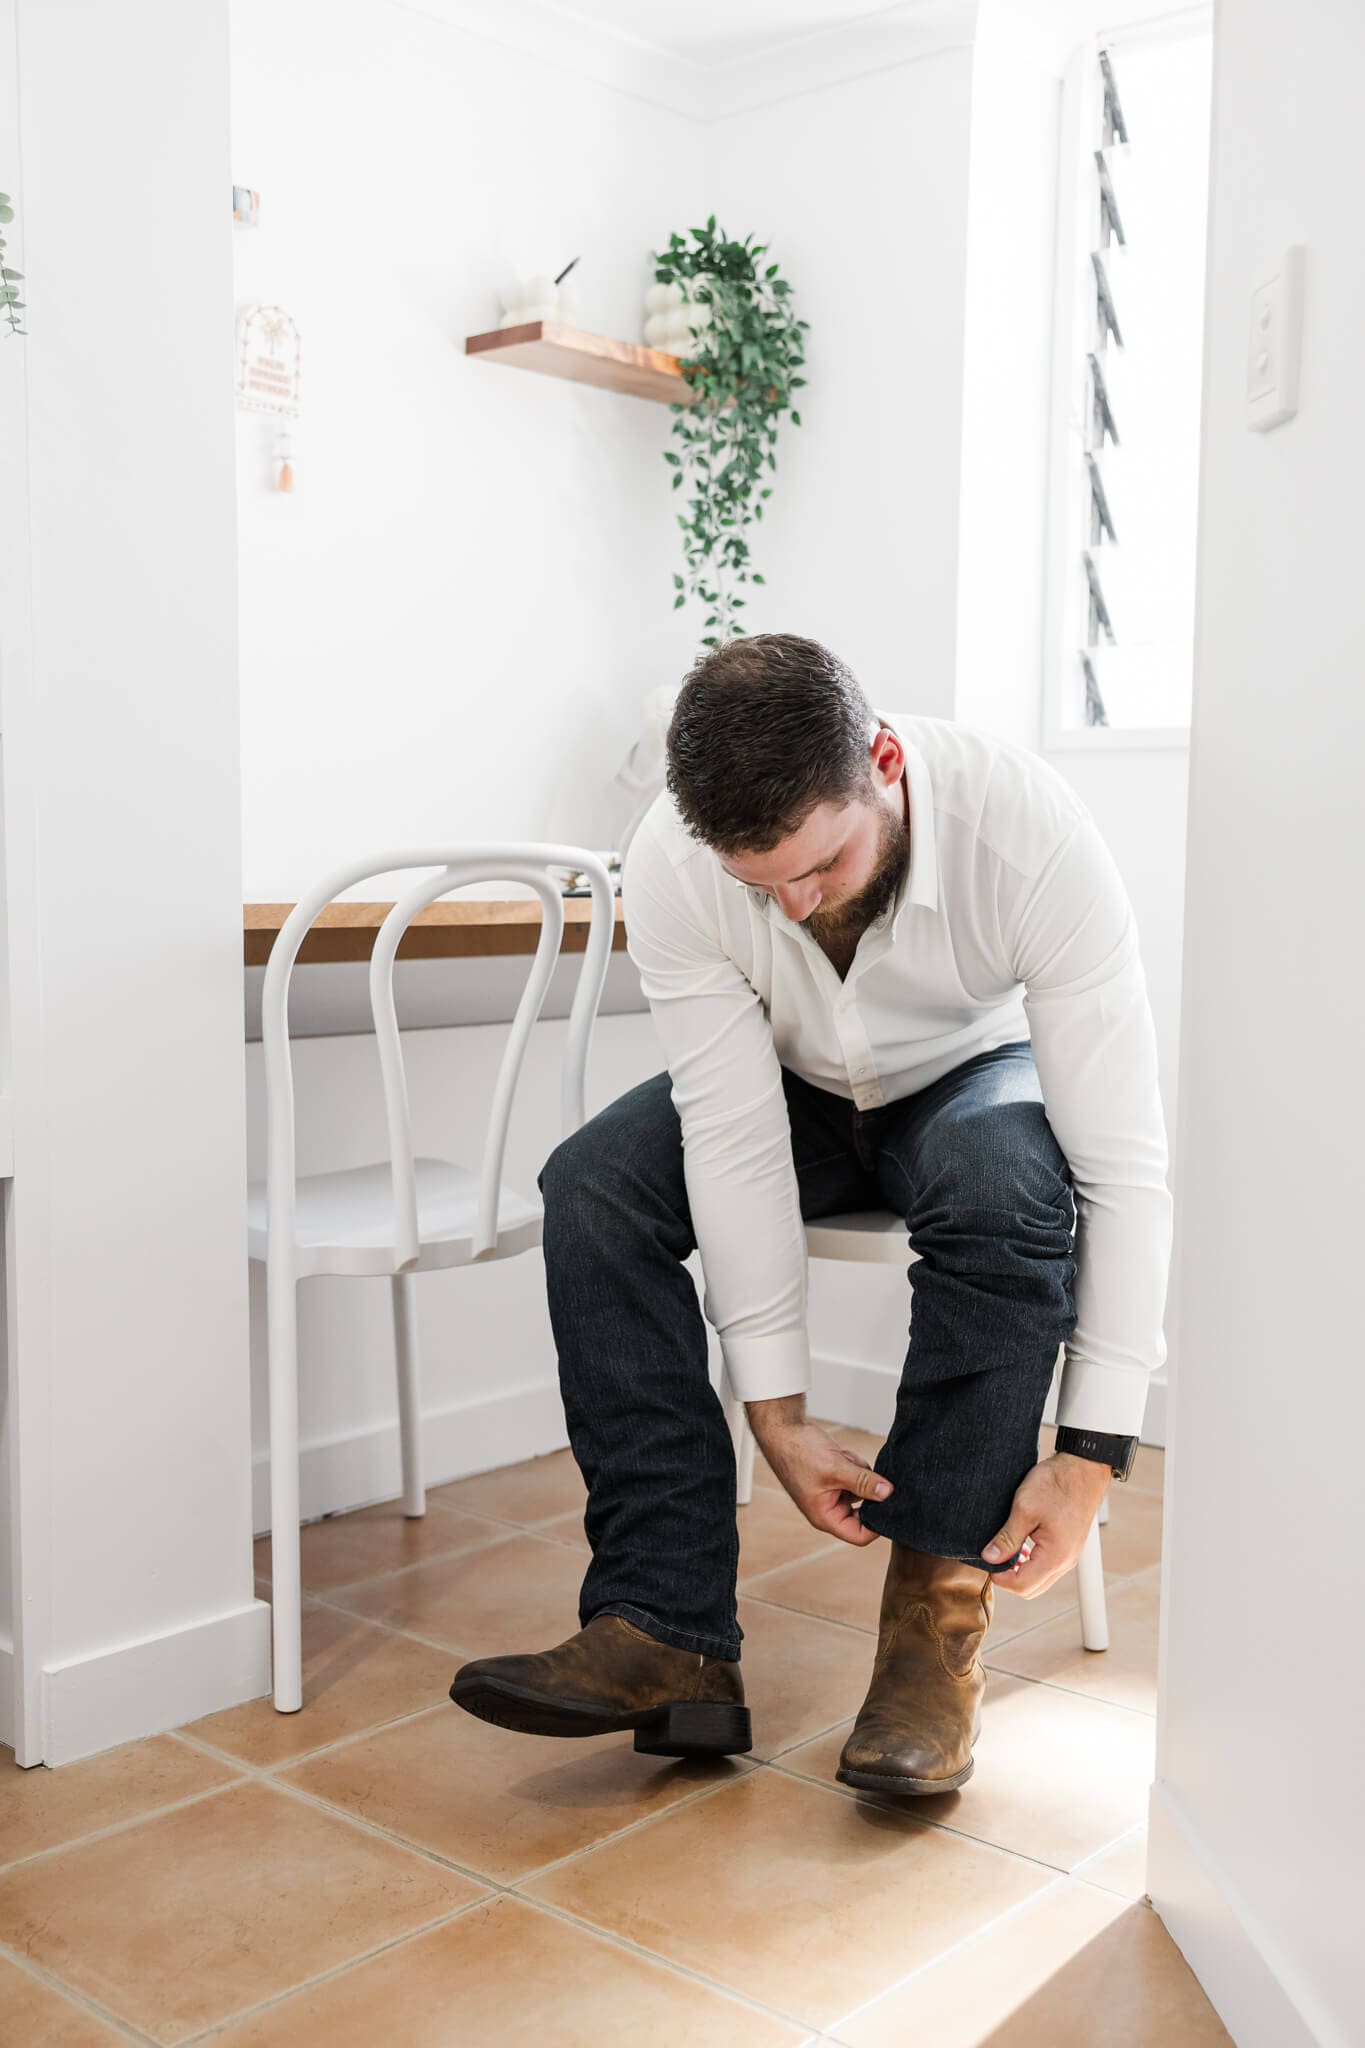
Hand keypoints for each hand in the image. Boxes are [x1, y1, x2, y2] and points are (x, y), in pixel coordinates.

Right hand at [746, 1400, 891, 1546]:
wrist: (783, 1430)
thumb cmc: (798, 1452)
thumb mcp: (836, 1468)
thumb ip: (864, 1482)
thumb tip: (888, 1494)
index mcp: (825, 1517)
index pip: (860, 1535)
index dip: (877, 1524)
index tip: (889, 1504)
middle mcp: (829, 1509)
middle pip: (863, 1511)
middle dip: (867, 1490)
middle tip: (862, 1473)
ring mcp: (831, 1493)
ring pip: (862, 1490)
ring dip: (859, 1473)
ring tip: (843, 1459)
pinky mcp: (834, 1479)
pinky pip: (856, 1476)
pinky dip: (853, 1464)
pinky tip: (840, 1454)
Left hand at [981, 1451, 1110, 1597]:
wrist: (1083, 1468)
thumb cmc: (1057, 1485)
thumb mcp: (1024, 1509)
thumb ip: (1007, 1538)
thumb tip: (990, 1558)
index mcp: (1055, 1557)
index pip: (1022, 1586)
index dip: (1000, 1577)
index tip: (987, 1560)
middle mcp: (1065, 1562)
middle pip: (1031, 1588)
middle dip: (1008, 1577)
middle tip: (994, 1556)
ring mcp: (1069, 1556)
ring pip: (1040, 1579)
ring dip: (1020, 1570)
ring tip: (1006, 1548)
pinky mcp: (1069, 1547)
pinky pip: (1047, 1566)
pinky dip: (1031, 1562)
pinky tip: (1021, 1544)